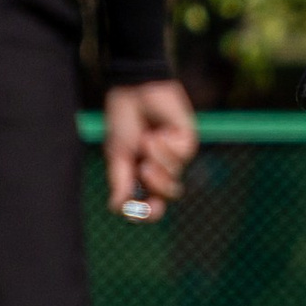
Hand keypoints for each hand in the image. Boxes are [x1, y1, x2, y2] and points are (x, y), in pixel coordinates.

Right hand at [102, 80, 197, 222]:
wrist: (134, 90)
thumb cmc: (123, 121)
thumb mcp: (117, 155)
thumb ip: (120, 182)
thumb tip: (118, 209)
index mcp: (140, 175)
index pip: (149, 205)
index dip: (148, 214)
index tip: (147, 210)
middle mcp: (160, 169)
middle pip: (166, 195)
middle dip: (156, 184)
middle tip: (144, 167)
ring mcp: (175, 156)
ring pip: (175, 176)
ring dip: (159, 159)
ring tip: (147, 139)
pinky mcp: (187, 141)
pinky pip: (183, 156)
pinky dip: (167, 146)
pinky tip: (160, 131)